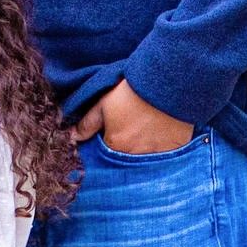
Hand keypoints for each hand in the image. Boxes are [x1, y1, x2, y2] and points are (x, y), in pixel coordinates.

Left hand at [76, 80, 193, 156]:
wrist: (166, 85)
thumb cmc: (132, 94)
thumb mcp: (104, 104)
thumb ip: (87, 124)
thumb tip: (72, 137)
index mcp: (115, 146)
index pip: (104, 156)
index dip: (107, 146)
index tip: (112, 134)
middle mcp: (134, 157)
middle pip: (125, 160)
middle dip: (124, 151)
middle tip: (130, 132)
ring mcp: (155, 156)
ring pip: (144, 160)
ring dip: (142, 151)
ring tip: (145, 134)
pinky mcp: (173, 151)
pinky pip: (163, 158)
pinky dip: (160, 151)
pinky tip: (159, 136)